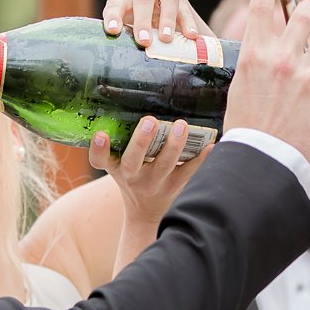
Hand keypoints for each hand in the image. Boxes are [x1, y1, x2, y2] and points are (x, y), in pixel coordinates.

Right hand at [90, 117, 210, 234]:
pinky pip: (189, 172)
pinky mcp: (176, 186)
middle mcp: (133, 176)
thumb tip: (135, 98)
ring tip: (181, 125)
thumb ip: (122, 139)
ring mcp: (155, 183)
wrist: (146, 212)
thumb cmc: (133, 175)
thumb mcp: (119, 162)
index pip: (100, 160)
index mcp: (115, 166)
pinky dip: (200, 158)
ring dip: (174, 145)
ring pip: (164, 165)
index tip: (101, 134)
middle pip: (133, 162)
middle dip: (141, 141)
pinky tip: (210, 144)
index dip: (99, 149)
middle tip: (150, 121)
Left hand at [101, 0, 212, 45]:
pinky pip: (185, 10)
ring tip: (166, 38)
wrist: (157, 6)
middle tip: (144, 41)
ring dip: (167, 20)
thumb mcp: (124, 27)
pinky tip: (191, 35)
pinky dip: (188, 23)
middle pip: (142, 1)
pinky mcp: (180, 0)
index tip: (113, 30)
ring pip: (167, 1)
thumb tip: (116, 66)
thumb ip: (121, 39)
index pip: (115, 4)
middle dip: (143, 22)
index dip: (113, 16)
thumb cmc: (135, 24)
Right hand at [221, 0, 309, 160]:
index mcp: (253, 56)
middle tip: (306, 16)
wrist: (262, 160)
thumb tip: (272, 49)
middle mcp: (281, 59)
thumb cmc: (245, 127)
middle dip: (307, 14)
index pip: (261, 7)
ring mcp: (304, 75)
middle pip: (304, 16)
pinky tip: (302, 112)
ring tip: (300, 84)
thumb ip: (260, 62)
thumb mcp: (242, 87)